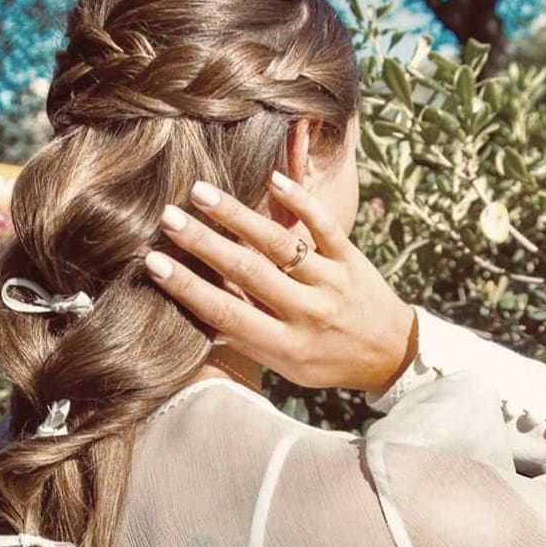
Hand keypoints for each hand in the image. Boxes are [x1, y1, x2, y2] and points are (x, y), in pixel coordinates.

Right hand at [144, 173, 417, 395]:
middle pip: (248, 272)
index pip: (227, 313)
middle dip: (204, 244)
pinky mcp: (351, 258)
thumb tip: (199, 318)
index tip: (153, 264)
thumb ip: (248, 341)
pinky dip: (301, 200)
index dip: (189, 288)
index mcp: (286, 345)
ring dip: (239, 216)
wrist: (391, 353)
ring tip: (201, 193)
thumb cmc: (327, 361)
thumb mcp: (287, 367)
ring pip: (281, 243)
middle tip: (168, 219)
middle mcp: (308, 312)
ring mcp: (332, 281)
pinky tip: (273, 178)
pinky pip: (324, 225)